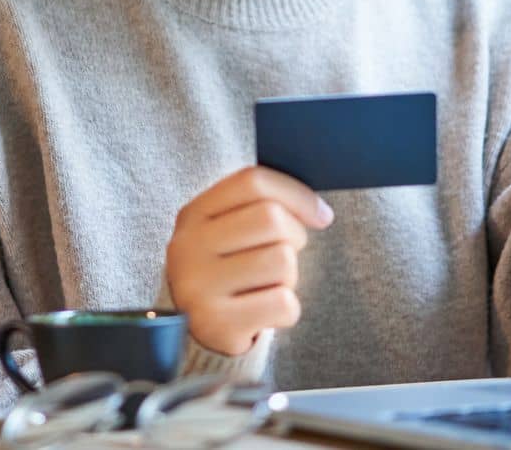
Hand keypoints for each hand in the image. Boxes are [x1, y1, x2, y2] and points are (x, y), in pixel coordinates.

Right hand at [164, 166, 332, 356]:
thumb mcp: (228, 230)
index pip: (252, 182)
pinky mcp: (217, 322)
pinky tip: (265, 312)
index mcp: (194, 214)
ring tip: (268, 285)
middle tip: (285, 254)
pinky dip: (286, 310)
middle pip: (270, 218)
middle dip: (294, 237)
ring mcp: (199, 285)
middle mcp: (189, 245)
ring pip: (282, 261)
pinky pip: (283, 303)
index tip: (319, 215)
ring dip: (289, 276)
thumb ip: (261, 207)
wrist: (194, 329)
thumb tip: (321, 213)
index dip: (296, 194)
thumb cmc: (227, 271)